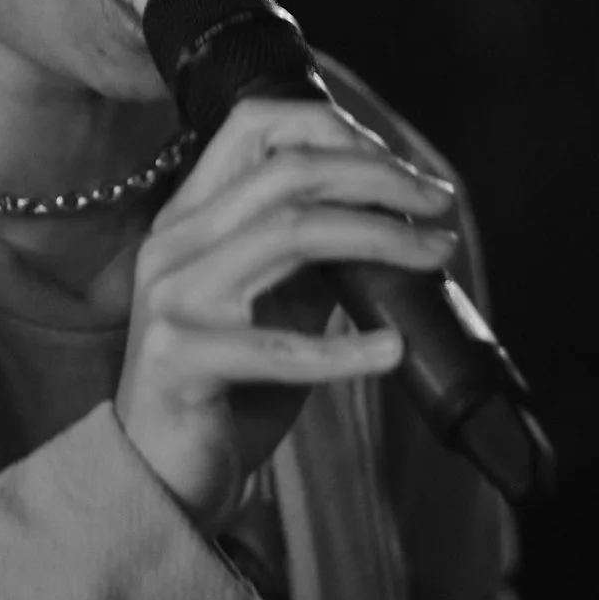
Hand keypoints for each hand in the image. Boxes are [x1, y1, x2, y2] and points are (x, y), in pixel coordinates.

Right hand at [116, 97, 462, 530]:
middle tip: (439, 206)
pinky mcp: (180, 361)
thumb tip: (395, 214)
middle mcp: (174, 243)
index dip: (334, 127)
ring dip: (380, 239)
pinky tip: (391, 350)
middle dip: (379, 176)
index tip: (398, 167)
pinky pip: (278, 348)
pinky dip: (345, 348)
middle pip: (287, 171)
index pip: (254, 124)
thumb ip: (312, 256)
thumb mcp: (272, 304)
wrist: (159, 475)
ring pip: (290, 233)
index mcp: (190, 217)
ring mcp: (173, 299)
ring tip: (435, 257)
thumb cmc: (226, 391)